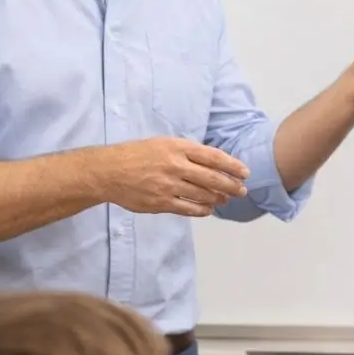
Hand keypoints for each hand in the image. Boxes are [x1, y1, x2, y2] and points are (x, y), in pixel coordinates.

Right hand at [101, 138, 249, 217]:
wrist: (108, 171)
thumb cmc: (136, 155)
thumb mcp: (162, 144)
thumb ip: (186, 152)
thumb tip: (213, 163)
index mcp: (177, 147)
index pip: (213, 157)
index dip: (232, 166)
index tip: (245, 172)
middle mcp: (175, 165)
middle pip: (212, 178)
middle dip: (231, 186)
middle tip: (242, 191)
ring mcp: (168, 185)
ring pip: (202, 195)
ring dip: (218, 199)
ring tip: (225, 200)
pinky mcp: (161, 203)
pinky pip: (188, 209)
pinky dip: (202, 210)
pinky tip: (208, 210)